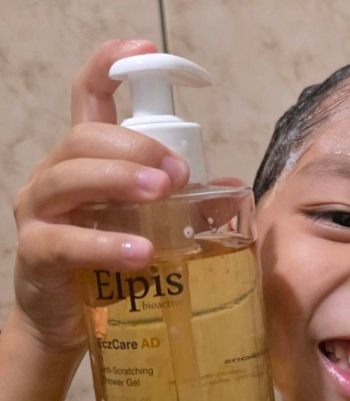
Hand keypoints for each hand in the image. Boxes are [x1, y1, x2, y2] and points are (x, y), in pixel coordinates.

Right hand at [11, 39, 188, 351]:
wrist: (70, 322)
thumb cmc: (112, 265)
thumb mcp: (151, 226)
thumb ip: (187, 206)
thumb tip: (232, 190)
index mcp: (88, 162)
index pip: (90, 98)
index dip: (111, 65)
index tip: (146, 50)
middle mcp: (58, 176)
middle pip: (86, 136)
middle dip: (136, 145)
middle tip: (180, 173)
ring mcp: (41, 212)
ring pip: (69, 176)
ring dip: (120, 178)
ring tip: (163, 192)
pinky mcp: (37, 254)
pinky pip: (65, 241)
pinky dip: (105, 243)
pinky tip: (142, 251)